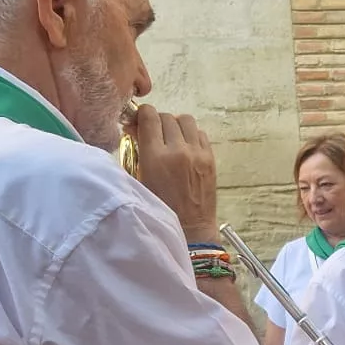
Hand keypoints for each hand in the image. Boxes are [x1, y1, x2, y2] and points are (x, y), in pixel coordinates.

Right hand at [129, 104, 218, 239]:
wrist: (191, 229)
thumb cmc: (160, 209)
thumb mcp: (139, 181)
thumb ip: (135, 152)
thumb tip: (134, 129)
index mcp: (156, 157)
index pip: (149, 117)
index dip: (141, 115)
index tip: (138, 121)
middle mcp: (178, 150)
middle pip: (166, 116)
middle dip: (156, 121)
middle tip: (152, 133)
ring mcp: (198, 153)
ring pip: (186, 120)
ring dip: (175, 124)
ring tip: (170, 138)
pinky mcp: (211, 159)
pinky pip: (200, 133)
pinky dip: (191, 135)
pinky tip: (184, 147)